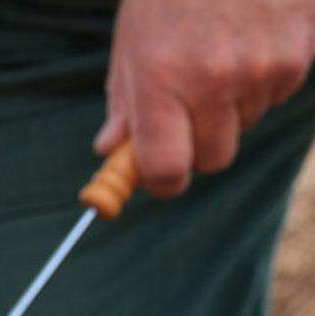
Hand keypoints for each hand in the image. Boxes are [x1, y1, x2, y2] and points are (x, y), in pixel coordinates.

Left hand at [96, 0, 314, 196]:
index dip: (161, 181)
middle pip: (211, 159)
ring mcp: (260, 69)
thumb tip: (111, 151)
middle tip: (185, 116)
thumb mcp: (131, 42)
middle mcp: (212, 81)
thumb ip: (124, 103)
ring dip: (229, 108)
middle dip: (195, 147)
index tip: (157, 176)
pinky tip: (246, 42)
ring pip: (245, 124)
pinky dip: (260, 80)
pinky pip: (275, 95)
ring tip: (215, 57)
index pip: (166, 170)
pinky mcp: (297, 55)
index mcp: (161, 81)